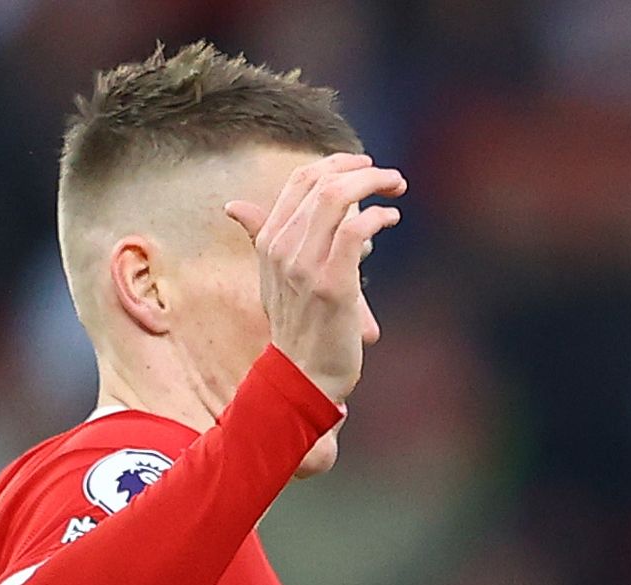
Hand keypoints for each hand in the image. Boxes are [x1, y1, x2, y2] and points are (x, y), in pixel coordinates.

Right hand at [227, 153, 406, 415]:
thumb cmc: (298, 325)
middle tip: (390, 177)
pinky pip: (353, 232)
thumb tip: (234, 206)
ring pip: (336, 199)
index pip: (299, 181)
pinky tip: (391, 217)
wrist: (303, 374)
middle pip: (320, 183)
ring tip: (396, 188)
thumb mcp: (273, 276)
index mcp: (269, 240)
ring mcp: (305, 265)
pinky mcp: (332, 284)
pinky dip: (376, 216)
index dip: (335, 164)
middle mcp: (282, 247)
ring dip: (373, 185)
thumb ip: (261, 236)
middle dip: (361, 170)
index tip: (363, 166)